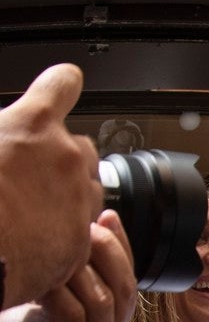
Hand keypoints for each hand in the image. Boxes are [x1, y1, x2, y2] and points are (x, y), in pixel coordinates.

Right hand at [0, 63, 102, 308]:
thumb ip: (2, 129)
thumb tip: (3, 130)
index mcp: (32, 125)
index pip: (62, 84)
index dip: (61, 84)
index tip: (63, 84)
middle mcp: (65, 156)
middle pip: (78, 144)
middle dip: (58, 155)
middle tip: (25, 173)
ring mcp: (79, 197)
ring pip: (86, 186)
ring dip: (66, 193)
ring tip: (28, 210)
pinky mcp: (82, 236)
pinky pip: (83, 225)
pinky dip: (65, 228)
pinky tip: (34, 237)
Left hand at [0, 210, 134, 321]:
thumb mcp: (36, 309)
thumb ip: (52, 281)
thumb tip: (54, 235)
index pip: (127, 280)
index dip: (123, 246)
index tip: (107, 213)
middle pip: (125, 289)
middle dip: (111, 251)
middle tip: (89, 224)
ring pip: (105, 303)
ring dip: (87, 269)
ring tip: (67, 245)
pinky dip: (62, 294)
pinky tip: (43, 279)